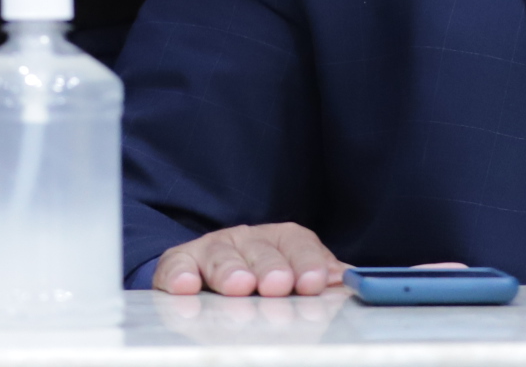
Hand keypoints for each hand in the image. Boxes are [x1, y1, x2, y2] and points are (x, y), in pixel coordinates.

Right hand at [152, 223, 347, 296]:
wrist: (212, 283)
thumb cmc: (264, 284)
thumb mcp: (296, 280)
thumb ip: (321, 279)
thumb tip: (349, 283)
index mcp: (280, 241)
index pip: (298, 243)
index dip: (307, 261)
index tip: (315, 282)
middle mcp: (246, 240)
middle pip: (260, 248)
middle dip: (270, 266)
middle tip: (277, 284)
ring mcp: (212, 250)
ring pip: (220, 255)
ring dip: (229, 270)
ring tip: (239, 286)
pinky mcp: (181, 264)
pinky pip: (177, 265)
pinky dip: (180, 274)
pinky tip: (186, 286)